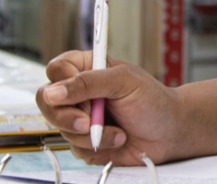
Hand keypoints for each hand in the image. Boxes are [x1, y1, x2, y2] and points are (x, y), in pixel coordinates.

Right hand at [36, 52, 180, 166]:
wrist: (170, 132)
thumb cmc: (153, 100)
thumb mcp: (124, 81)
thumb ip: (88, 83)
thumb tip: (52, 92)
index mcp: (87, 69)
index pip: (56, 70)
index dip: (62, 83)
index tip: (81, 95)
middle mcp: (79, 94)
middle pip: (47, 102)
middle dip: (68, 116)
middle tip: (88, 120)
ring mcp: (79, 118)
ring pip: (60, 128)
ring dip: (92, 133)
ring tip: (118, 130)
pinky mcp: (83, 142)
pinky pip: (74, 148)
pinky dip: (98, 145)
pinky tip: (118, 139)